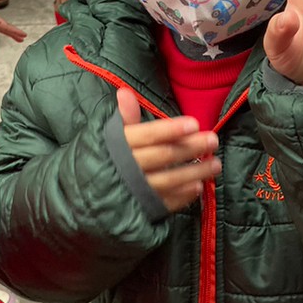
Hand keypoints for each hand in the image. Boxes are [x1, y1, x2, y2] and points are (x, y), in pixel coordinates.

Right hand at [116, 88, 219, 212]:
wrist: (87, 195)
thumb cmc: (106, 158)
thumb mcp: (111, 136)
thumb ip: (125, 117)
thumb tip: (125, 92)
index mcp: (119, 145)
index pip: (148, 135)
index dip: (171, 129)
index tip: (194, 123)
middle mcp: (128, 168)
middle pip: (164, 155)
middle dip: (191, 147)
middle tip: (213, 140)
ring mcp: (136, 191)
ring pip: (170, 180)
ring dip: (195, 172)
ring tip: (215, 165)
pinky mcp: (142, 209)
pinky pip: (166, 202)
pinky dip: (183, 195)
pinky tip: (198, 187)